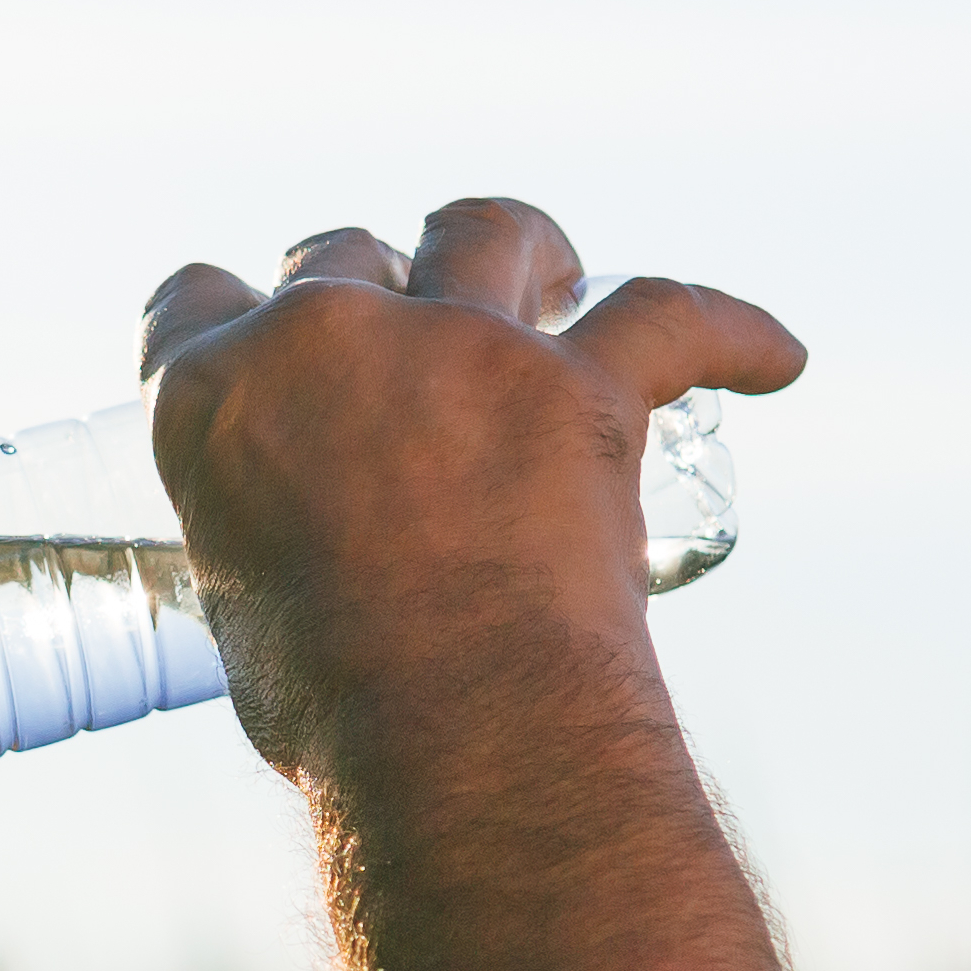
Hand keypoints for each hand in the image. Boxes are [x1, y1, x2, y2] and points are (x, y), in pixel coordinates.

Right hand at [130, 199, 801, 761]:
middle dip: (370, 286)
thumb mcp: (251, 614)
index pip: (192, 303)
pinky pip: (674, 319)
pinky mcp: (583, 387)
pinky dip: (735, 334)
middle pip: (339, 256)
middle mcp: (327, 338)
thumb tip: (324, 578)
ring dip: (521, 245)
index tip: (257, 338)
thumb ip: (274, 546)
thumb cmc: (335, 714)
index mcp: (215, 395)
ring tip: (553, 273)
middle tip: (401, 338)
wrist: (450, 741)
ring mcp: (461, 348)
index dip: (226, 314)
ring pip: (489, 230)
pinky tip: (778, 359)